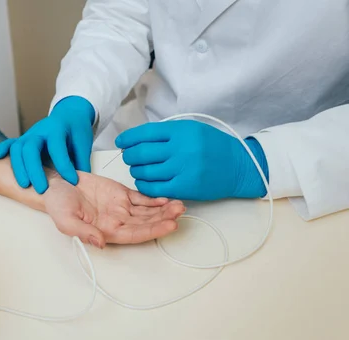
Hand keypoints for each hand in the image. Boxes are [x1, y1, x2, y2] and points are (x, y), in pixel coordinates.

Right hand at [0, 96, 94, 193]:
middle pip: (31, 148)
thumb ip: (81, 161)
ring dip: (19, 167)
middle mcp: (40, 131)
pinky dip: (2, 149)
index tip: (72, 181)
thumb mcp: (83, 142)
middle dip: (35, 170)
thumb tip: (80, 183)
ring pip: (18, 149)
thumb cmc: (76, 129)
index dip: (64, 166)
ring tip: (24, 185)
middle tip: (42, 189)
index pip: (57, 148)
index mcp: (57, 129)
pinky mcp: (24, 139)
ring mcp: (29, 135)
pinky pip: (10, 143)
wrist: (69, 115)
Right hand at [43, 171, 185, 247]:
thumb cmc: (57, 204)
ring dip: (164, 209)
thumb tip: (100, 243)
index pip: (135, 234)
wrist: (55, 184)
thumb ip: (83, 232)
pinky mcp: (121, 194)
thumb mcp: (66, 220)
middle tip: (179, 212)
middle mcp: (118, 221)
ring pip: (148, 211)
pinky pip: (142, 198)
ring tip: (179, 205)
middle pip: (146, 223)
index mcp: (107, 231)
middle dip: (164, 219)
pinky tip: (167, 197)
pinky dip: (155, 198)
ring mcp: (121, 208)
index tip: (169, 225)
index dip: (153, 230)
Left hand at [115, 120, 268, 200]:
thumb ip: (168, 133)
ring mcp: (182, 169)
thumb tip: (138, 139)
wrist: (239, 167)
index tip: (121, 141)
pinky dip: (144, 185)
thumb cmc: (214, 147)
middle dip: (129, 155)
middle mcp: (180, 149)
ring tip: (138, 169)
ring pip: (145, 171)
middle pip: (141, 153)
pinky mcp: (184, 187)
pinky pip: (154, 188)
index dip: (128, 138)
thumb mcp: (192, 130)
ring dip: (136, 170)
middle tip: (129, 157)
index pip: (145, 133)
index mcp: (181, 131)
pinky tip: (144, 181)